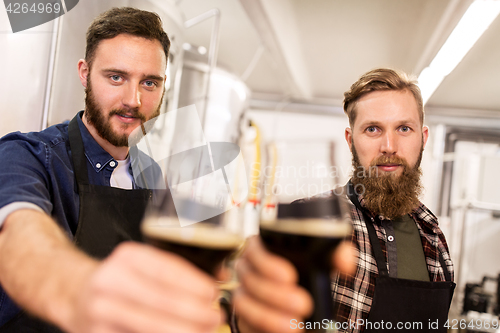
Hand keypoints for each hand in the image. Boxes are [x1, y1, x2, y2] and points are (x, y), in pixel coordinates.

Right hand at [70, 242, 220, 332]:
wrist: (75, 294)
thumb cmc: (120, 279)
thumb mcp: (143, 263)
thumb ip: (177, 269)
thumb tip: (219, 275)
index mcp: (128, 257)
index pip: (166, 269)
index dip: (194, 283)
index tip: (213, 293)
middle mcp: (111, 281)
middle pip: (162, 301)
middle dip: (196, 313)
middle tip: (216, 317)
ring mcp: (101, 311)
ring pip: (151, 326)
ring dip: (185, 330)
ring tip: (205, 330)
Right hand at [234, 236, 355, 332]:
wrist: (302, 299)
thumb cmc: (306, 273)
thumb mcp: (321, 260)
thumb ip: (334, 254)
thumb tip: (345, 261)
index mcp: (261, 249)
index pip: (254, 249)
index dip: (268, 263)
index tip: (290, 276)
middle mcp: (247, 270)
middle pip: (250, 279)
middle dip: (275, 294)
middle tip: (303, 304)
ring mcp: (243, 294)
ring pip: (243, 304)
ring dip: (268, 316)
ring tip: (294, 326)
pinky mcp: (244, 317)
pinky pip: (245, 324)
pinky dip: (263, 329)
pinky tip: (284, 332)